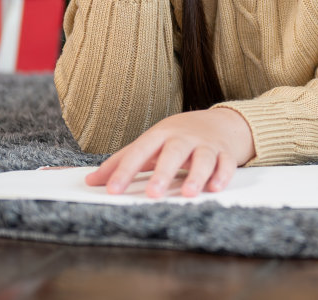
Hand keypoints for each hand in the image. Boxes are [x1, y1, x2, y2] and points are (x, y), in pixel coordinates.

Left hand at [85, 107, 255, 197]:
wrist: (221, 122)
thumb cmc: (178, 137)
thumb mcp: (150, 143)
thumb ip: (122, 161)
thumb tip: (91, 181)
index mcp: (161, 135)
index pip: (140, 151)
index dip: (125, 171)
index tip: (112, 190)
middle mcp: (184, 138)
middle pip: (173, 152)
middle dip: (163, 172)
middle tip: (153, 193)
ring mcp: (206, 145)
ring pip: (203, 158)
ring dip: (197, 175)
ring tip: (189, 193)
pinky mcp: (225, 154)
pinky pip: (226, 164)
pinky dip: (222, 175)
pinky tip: (215, 188)